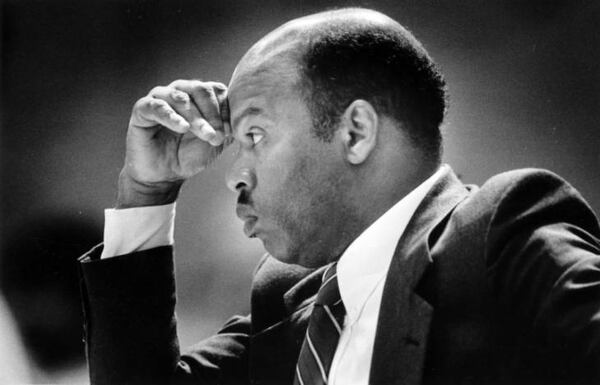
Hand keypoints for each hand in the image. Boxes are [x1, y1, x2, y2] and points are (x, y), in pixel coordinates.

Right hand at [117, 80, 230, 207]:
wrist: (165, 176)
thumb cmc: (190, 156)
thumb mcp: (216, 142)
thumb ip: (231, 128)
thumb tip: (251, 122)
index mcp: (199, 96)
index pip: (216, 90)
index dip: (226, 109)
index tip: (231, 131)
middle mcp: (180, 91)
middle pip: (200, 89)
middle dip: (213, 113)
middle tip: (218, 135)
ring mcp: (160, 98)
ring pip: (181, 96)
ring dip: (197, 117)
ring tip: (205, 135)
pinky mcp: (142, 109)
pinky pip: (157, 105)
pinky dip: (172, 116)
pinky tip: (183, 128)